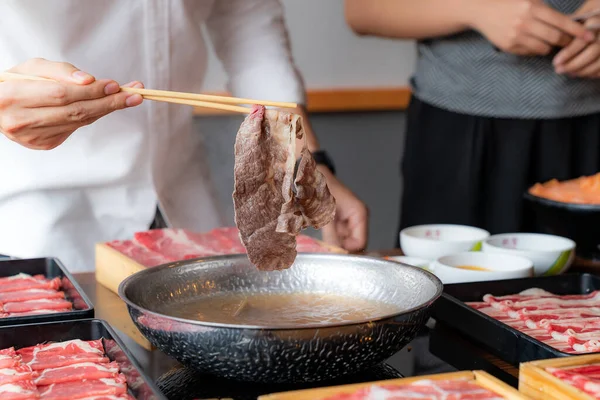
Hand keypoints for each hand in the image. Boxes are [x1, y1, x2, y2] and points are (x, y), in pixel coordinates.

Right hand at [0, 58, 143, 149]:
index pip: (62, 94)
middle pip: (75, 112)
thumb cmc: (17, 83)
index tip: (115, 85)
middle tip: (135, 95)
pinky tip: (103, 106)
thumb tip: (89, 80)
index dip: (91, 91)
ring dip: (106, 110)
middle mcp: (21, 121)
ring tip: (128, 98)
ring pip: (78, 122)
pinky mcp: (44, 144)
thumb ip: (60, 71)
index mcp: (13, 96)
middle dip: (108, 103)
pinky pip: (75, 128)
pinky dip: (91, 116)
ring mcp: (33, 137)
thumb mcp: (32, 67)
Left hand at [319, 167, 368, 251]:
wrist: (314, 177)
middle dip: (342, 248)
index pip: (360, 242)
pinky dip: (331, 239)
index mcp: (360, 214)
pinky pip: (339, 237)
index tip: (333, 252)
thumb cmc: (323, 188)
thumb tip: (334, 252)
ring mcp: (350, 221)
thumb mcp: (326, 212)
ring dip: (335, 244)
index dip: (348, 250)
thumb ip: (331, 234)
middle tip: (326, 249)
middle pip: (355, 244)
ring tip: (323, 241)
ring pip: (346, 242)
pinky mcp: (342, 222)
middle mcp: (358, 219)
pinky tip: (323, 235)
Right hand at [471, 0, 593, 55]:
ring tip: (549, 41)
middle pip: (555, 38)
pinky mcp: (509, 46)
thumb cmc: (510, 4)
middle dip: (566, 41)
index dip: (578, 31)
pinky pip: (530, 52)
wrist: (482, 10)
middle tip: (570, 41)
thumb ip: (547, 11)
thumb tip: (569, 25)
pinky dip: (536, 49)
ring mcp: (516, 36)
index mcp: (533, 7)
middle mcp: (525, 22)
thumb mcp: (530, 0)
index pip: (562, 22)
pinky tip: (533, 42)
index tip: (590, 36)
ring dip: (550, 47)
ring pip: (544, 48)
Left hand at [553, 1, 599, 76]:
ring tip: (568, 73)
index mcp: (594, 22)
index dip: (568, 53)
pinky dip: (591, 73)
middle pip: (593, 52)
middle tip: (558, 70)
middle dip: (574, 64)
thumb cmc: (582, 22)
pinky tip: (580, 73)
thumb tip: (549, 41)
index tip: (555, 62)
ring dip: (582, 71)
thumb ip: (565, 30)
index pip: (582, 40)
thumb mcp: (575, 20)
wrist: (598, 22)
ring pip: (599, 61)